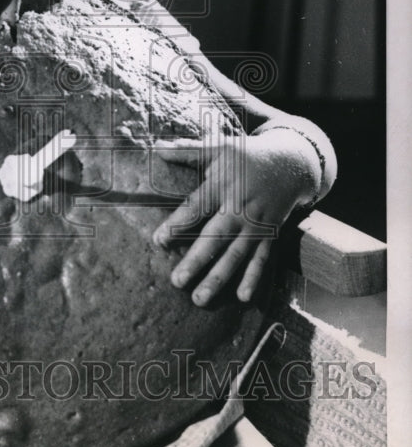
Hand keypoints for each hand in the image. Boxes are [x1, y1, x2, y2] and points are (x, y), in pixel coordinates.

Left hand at [152, 130, 319, 305]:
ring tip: (199, 299)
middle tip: (176, 281)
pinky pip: (261, 260)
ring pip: (236, 255)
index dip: (177, 224)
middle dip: (196, 260)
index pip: (196, 208)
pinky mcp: (270, 235)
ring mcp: (256, 225)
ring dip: (218, 278)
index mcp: (222, 186)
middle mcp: (239, 209)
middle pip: (216, 238)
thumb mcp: (218, 147)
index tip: (158, 242)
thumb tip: (156, 149)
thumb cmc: (245, 156)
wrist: (289, 164)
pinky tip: (242, 298)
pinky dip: (253, 278)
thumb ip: (187, 151)